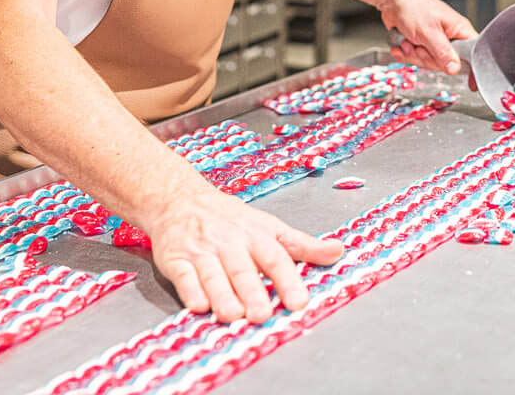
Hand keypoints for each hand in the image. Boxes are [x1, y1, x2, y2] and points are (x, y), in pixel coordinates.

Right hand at [146, 180, 343, 323]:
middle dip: (253, 291)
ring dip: (222, 295)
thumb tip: (338, 252)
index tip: (298, 302)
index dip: (288, 280)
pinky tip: (199, 305)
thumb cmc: (229, 218)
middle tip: (262, 314)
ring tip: (233, 315)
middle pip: (243, 268)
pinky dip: (191, 290)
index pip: (276, 257)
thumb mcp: (269, 226)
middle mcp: (230, 242)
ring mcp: (202, 250)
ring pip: (213, 274)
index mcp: (256, 234)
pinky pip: (184, 276)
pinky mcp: (175, 259)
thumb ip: (302, 245)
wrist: (179, 198)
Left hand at [378, 0, 477, 78]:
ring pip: (429, 62)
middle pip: (445, 63)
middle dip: (427, 58)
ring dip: (414, 54)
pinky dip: (406, 53)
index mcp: (459, 30)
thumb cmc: (413, 6)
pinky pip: (417, 58)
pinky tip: (402, 43)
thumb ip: (443, 52)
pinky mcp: (422, 44)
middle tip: (419, 46)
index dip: (471, 69)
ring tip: (408, 40)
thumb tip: (455, 69)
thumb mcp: (429, 32)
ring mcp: (435, 41)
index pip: (473, 54)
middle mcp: (449, 37)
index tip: (472, 85)